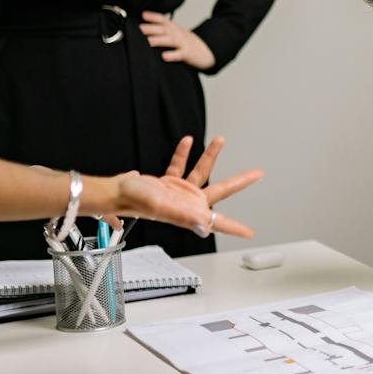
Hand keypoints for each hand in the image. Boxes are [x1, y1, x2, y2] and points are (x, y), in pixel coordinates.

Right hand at [107, 135, 260, 238]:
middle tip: (258, 174)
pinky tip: (187, 142)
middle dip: (240, 181)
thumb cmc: (133, 201)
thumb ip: (183, 216)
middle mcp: (187, 202)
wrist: (114, 192)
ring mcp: (179, 192)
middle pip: (221, 190)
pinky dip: (183, 153)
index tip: (250, 233)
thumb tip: (205, 226)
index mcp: (189, 211)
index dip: (234, 228)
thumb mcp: (160, 206)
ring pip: (201, 171)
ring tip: (219, 140)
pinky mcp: (168, 182)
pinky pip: (180, 165)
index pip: (218, 222)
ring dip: (210, 156)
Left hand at [141, 11, 215, 69]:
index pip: (163, 20)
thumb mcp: (175, 33)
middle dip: (152, 28)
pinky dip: (172, 55)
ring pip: (170, 40)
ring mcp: (183, 43)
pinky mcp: (188, 53)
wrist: (206, 51)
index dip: (153, 16)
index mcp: (173, 28)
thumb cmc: (186, 43)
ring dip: (159, 40)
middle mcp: (177, 33)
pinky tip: (164, 56)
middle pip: (164, 29)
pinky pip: (180, 54)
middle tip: (140, 29)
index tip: (143, 15)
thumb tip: (142, 30)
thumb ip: (162, 31)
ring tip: (149, 42)